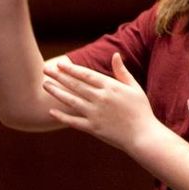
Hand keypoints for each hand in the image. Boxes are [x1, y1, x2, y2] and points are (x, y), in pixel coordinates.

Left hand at [43, 54, 157, 152]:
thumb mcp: (134, 87)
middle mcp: (101, 99)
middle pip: (76, 86)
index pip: (87, 75)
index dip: (72, 69)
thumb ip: (122, 72)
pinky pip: (73, 121)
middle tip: (45, 70)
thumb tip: (116, 55)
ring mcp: (95, 114)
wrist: (143, 135)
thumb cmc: (140, 109)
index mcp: (111, 87)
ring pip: (71, 101)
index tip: (60, 64)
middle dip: (59, 77)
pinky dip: (61, 116)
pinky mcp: (92, 128)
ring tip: (45, 85)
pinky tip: (50, 111)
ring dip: (56, 93)